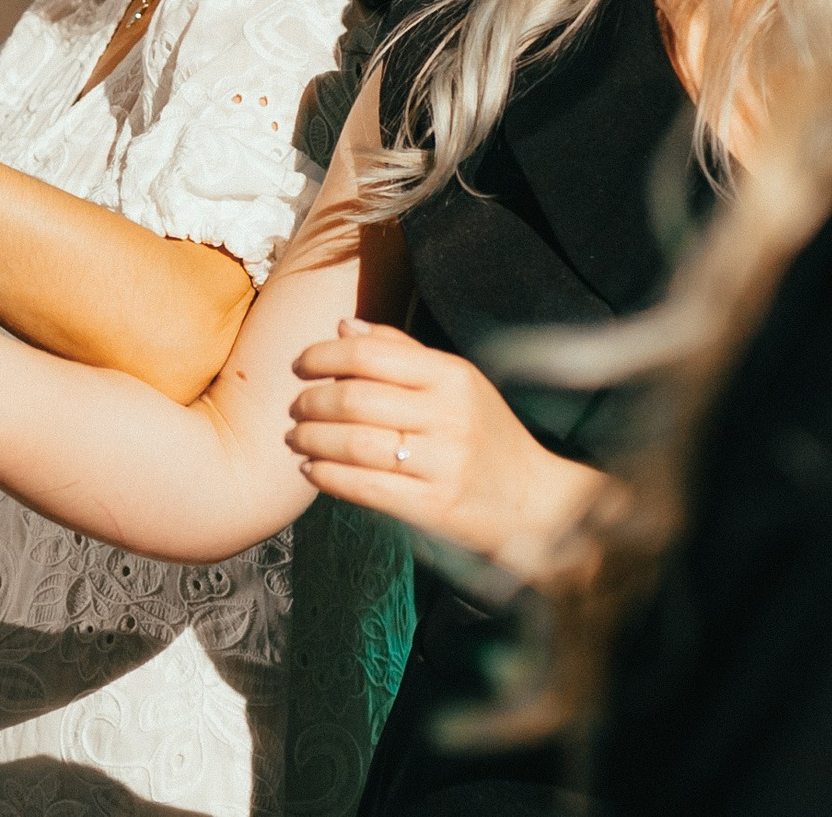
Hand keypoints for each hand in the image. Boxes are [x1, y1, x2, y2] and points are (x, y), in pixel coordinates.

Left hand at [286, 319, 606, 579]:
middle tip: (296, 407)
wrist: (535, 504)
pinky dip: (327, 476)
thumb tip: (342, 326)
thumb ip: (401, 351)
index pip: (370, 354)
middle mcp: (449, 415)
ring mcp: (443, 463)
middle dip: (311, 401)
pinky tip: (312, 471)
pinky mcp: (434, 507)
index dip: (323, 356)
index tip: (301, 364)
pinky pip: (364, 487)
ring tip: (296, 438)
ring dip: (311, 439)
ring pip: (353, 444)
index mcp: (452, 376)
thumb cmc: (486, 435)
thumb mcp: (458, 383)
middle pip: (354, 399)